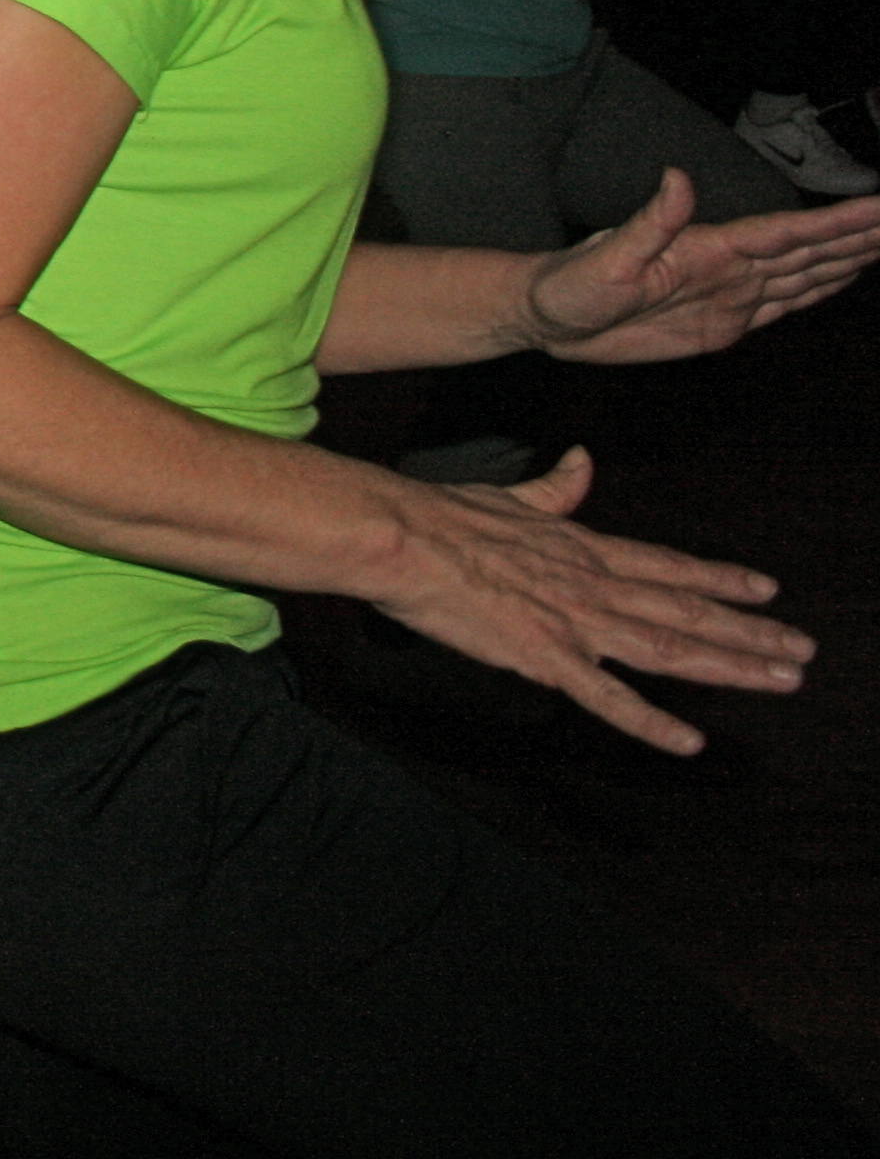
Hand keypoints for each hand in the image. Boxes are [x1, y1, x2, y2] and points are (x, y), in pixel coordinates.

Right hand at [372, 449, 809, 754]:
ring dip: (732, 667)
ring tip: (782, 680)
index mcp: (584, 549)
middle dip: (751, 633)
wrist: (402, 536)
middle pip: (688, 613)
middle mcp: (595, 587)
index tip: (767, 590)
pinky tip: (689, 742)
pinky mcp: (546, 659)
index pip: (669, 567)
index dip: (721, 581)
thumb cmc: (444, 516)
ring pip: (670, 650)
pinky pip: (608, 699)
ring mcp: (576, 624)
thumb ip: (555, 490)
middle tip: (802, 649)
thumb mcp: (511, 495)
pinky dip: (652, 723)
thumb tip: (582, 463)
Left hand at [518, 168, 879, 366]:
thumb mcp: (607, 258)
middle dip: (859, 235)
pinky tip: (844, 277)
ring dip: (849, 258)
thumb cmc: (569, 284)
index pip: (787, 232)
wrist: (549, 316)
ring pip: (806, 274)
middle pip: (810, 249)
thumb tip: (677, 177)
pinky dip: (819, 290)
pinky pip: (782, 305)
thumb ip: (650, 222)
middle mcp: (730, 266)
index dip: (839, 222)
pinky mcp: (724, 323)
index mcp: (710, 248)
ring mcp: (731, 293)